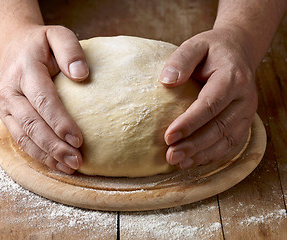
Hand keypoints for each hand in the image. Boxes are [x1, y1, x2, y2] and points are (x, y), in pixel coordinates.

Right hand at [0, 25, 88, 173]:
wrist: (14, 49)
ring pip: (25, 138)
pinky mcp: (8, 118)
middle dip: (55, 146)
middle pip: (32, 124)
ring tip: (70, 167)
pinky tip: (56, 163)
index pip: (43, 100)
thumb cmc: (41, 45)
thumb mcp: (57, 35)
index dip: (60, 122)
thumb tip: (81, 75)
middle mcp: (11, 92)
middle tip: (77, 160)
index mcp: (25, 71)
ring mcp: (6, 107)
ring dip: (47, 156)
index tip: (78, 139)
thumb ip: (70, 50)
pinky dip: (39, 155)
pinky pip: (22, 140)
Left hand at [161, 27, 257, 168]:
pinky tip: (193, 161)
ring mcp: (246, 112)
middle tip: (170, 156)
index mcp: (232, 78)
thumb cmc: (213, 49)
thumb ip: (181, 59)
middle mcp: (244, 98)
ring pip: (226, 140)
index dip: (189, 123)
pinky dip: (212, 155)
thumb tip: (166, 81)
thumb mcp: (196, 45)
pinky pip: (230, 143)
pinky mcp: (244, 121)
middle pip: (219, 127)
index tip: (168, 136)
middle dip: (194, 145)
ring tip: (179, 163)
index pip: (210, 105)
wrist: (238, 51)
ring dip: (202, 154)